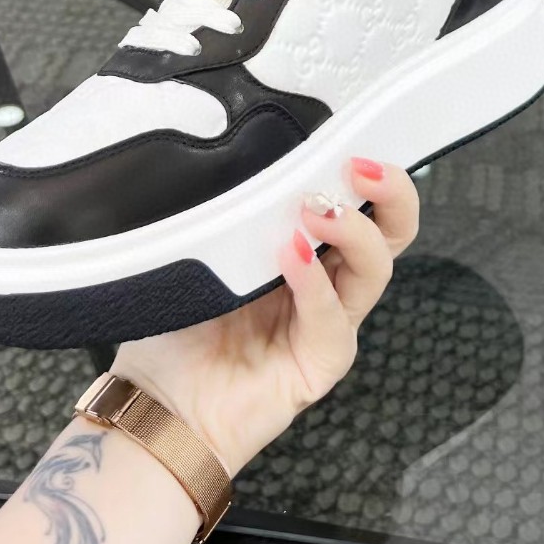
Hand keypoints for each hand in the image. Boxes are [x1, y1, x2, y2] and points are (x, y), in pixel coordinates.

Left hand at [110, 158, 419, 475]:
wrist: (153, 403)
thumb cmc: (172, 323)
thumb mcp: (202, 248)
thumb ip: (234, 210)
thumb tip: (251, 154)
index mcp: (307, 245)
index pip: (360, 202)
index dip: (369, 172)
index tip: (350, 140)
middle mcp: (327, 281)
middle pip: (390, 232)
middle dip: (390, 193)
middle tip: (357, 166)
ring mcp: (327, 323)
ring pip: (375, 270)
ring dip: (352, 232)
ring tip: (315, 209)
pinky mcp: (319, 364)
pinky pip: (332, 321)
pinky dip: (315, 285)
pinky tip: (291, 259)